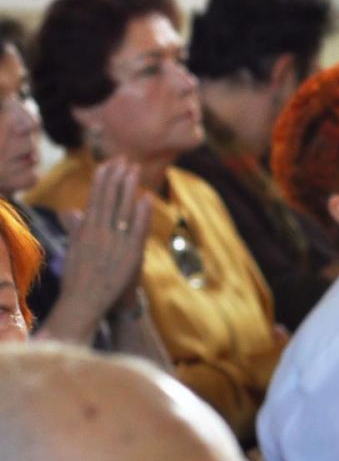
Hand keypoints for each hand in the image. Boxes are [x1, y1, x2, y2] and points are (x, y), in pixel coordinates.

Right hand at [48, 158, 150, 338]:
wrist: (86, 303)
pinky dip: (142, 213)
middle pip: (109, 199)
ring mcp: (115, 243)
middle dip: (116, 177)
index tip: (109, 164)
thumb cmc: (81, 277)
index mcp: (85, 230)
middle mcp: (98, 233)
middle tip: (124, 158)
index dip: (103, 180)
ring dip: (128, 188)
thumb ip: (76, 229)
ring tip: (134, 169)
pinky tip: (146, 197)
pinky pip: (138, 230)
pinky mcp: (130, 255)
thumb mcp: (75, 249)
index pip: (95, 198)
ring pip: (122, 210)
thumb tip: (70, 211)